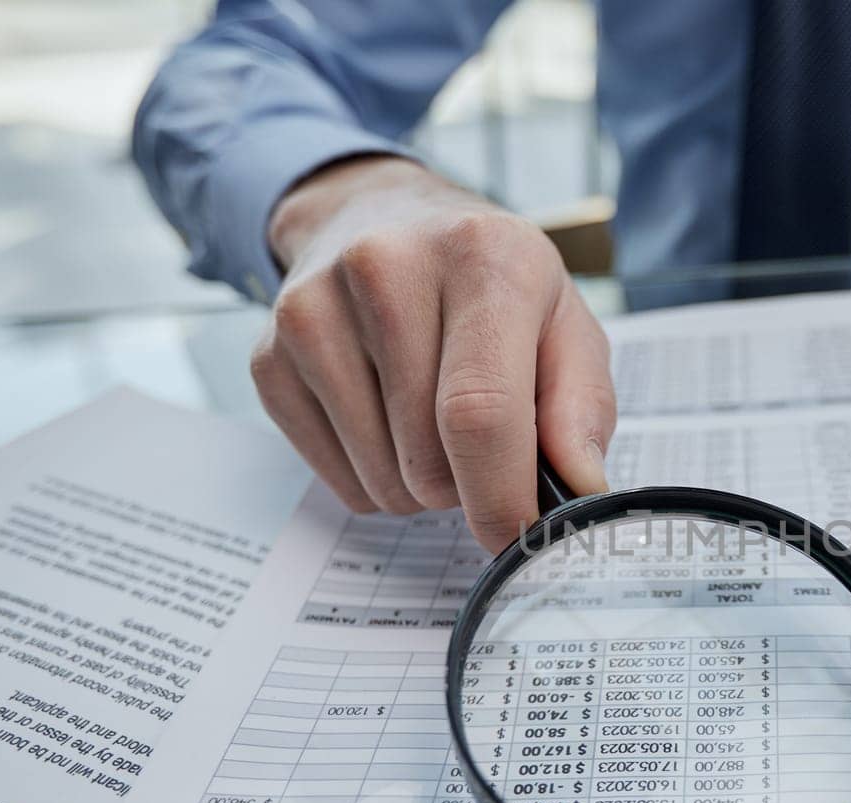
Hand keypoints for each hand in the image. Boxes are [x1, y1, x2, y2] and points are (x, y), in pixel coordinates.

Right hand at [255, 155, 614, 550]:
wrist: (379, 220)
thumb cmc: (489, 285)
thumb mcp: (564, 323)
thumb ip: (582, 407)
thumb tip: (579, 486)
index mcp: (481, 258)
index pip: (480, 412)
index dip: (500, 496)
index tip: (518, 534)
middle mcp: (385, 269)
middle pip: (428, 460)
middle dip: (468, 486)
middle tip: (482, 442)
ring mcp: (312, 312)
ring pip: (381, 481)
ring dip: (420, 485)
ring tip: (433, 420)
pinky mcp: (268, 357)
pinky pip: (335, 481)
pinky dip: (373, 478)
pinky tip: (387, 418)